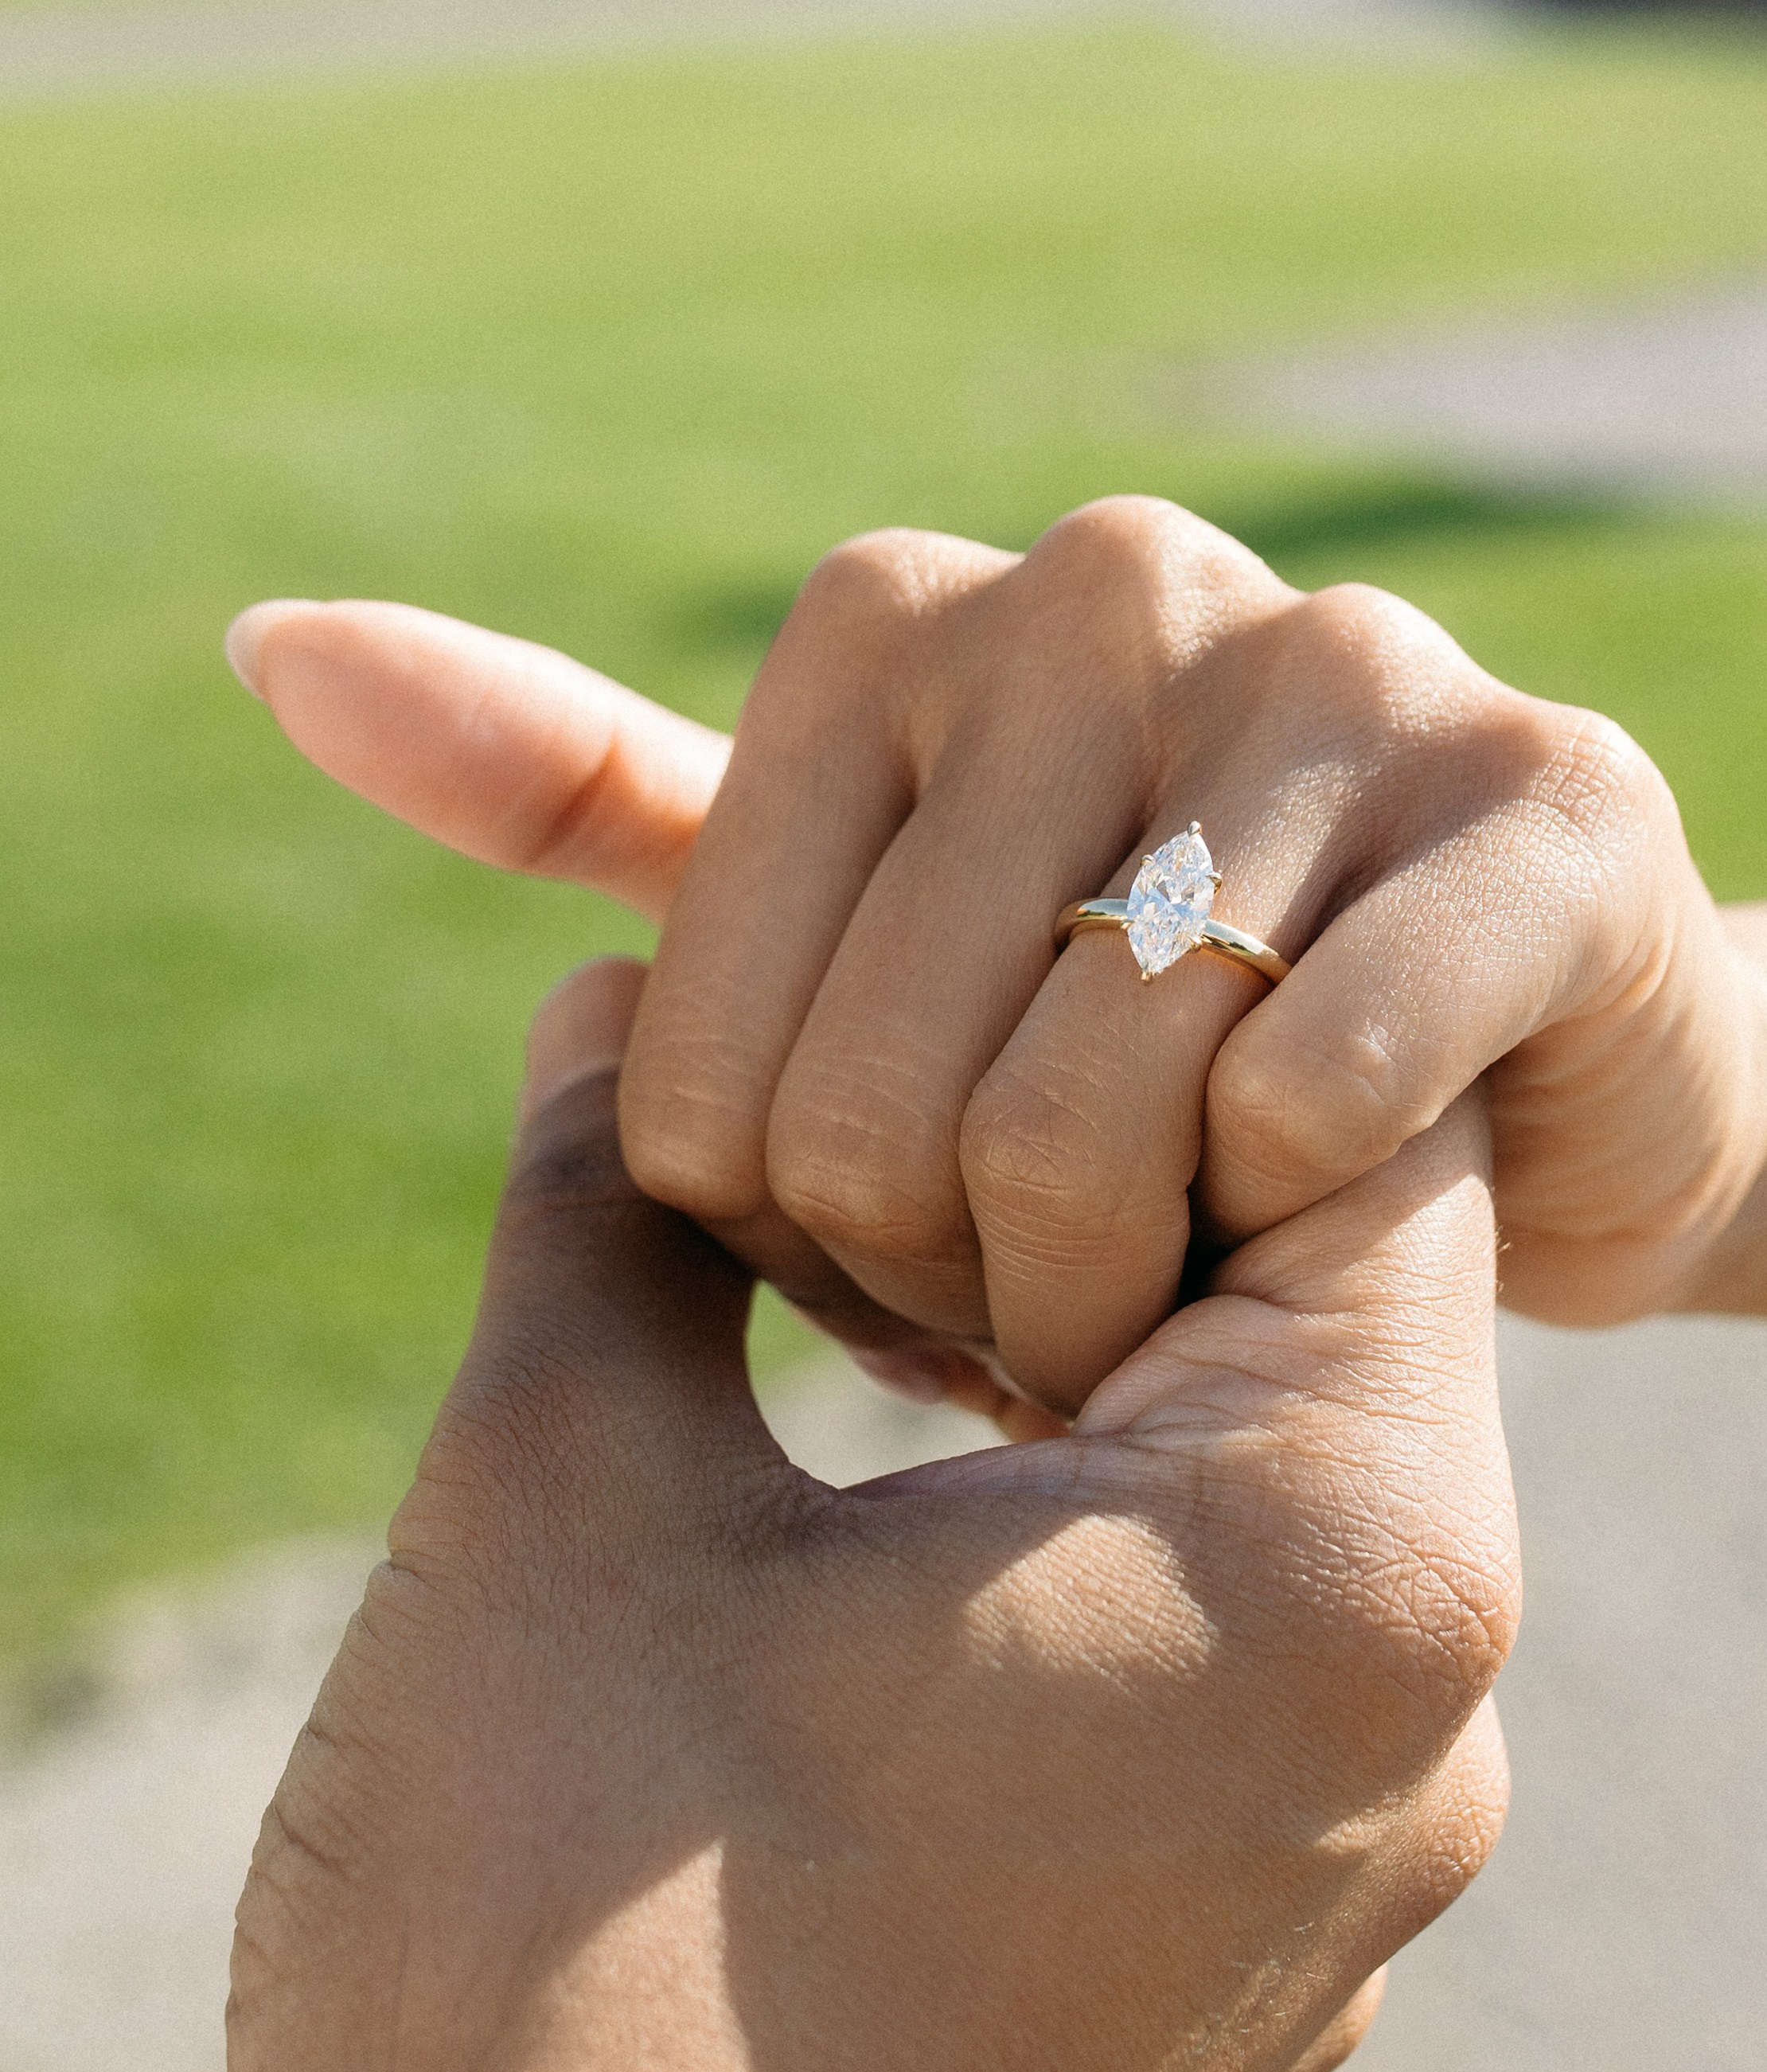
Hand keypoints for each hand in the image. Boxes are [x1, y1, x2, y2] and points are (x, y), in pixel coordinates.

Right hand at [209, 958, 1515, 2071]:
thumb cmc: (552, 1932)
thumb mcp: (565, 1487)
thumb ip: (611, 1204)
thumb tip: (603, 1011)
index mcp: (1340, 1560)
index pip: (1345, 1139)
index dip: (1121, 1033)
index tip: (916, 1046)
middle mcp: (1417, 1739)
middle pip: (1310, 1329)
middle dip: (1076, 1224)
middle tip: (828, 1217)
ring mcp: (1336, 1899)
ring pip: (1251, 1521)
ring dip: (1056, 1415)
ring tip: (819, 1413)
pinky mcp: (1233, 2007)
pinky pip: (1211, 1699)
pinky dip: (1062, 1596)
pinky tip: (853, 1618)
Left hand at [228, 523, 1766, 1415]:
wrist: (1504, 1042)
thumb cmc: (1125, 1008)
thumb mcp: (848, 911)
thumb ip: (595, 804)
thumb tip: (276, 654)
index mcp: (885, 626)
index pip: (688, 1083)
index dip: (797, 1251)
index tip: (911, 1258)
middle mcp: (1100, 589)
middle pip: (877, 1116)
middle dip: (957, 1295)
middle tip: (1062, 1301)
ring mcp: (1336, 675)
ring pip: (1085, 1119)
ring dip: (1120, 1289)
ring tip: (1184, 1272)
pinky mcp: (1542, 806)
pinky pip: (1309, 1089)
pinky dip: (1287, 1216)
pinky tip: (1335, 1199)